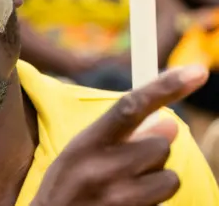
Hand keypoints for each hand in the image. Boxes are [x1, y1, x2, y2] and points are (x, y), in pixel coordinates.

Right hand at [31, 65, 208, 205]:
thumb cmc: (67, 185)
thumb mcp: (80, 152)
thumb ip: (119, 135)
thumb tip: (169, 123)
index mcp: (86, 144)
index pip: (131, 107)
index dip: (166, 86)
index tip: (196, 71)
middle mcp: (103, 169)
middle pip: (160, 145)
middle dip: (152, 150)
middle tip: (125, 163)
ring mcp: (120, 199)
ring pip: (170, 177)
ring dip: (156, 179)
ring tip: (125, 187)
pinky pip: (163, 203)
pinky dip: (151, 202)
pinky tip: (125, 204)